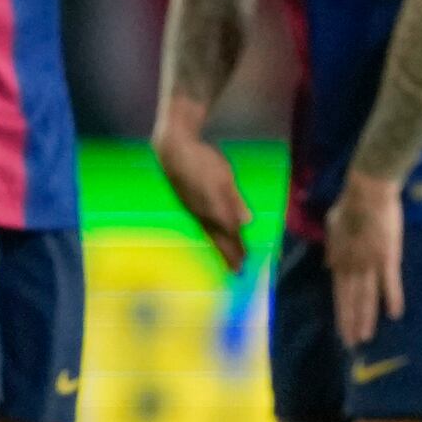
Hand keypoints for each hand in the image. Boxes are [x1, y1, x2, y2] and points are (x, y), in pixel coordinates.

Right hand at [154, 130, 249, 273]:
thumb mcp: (225, 176)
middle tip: (236, 271)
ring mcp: (193, 210)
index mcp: (215, 208)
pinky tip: (212, 235)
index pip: (231, 233)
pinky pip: (201, 227)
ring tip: (226, 258)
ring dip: (219, 248)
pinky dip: (210, 236)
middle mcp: (203, 214)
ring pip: (209, 234)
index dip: (238, 247)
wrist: (173, 150)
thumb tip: (247, 221)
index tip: (246, 261)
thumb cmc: (203, 159)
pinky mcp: (186, 205)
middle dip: (229, 255)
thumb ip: (235, 200)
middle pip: (219, 239)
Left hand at [328, 170, 409, 345]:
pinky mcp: (388, 257)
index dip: (341, 313)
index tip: (341, 331)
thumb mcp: (332, 227)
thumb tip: (328, 266)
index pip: (339, 293)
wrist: (367, 192)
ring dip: (366, 318)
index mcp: (339, 259)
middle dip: (351, 323)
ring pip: (367, 296)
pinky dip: (392, 298)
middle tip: (351, 344)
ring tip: (366, 337)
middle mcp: (352, 266)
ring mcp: (370, 263)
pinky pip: (390, 282)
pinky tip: (394, 315)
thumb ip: (332, 248)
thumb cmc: (349, 205)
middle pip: (351, 300)